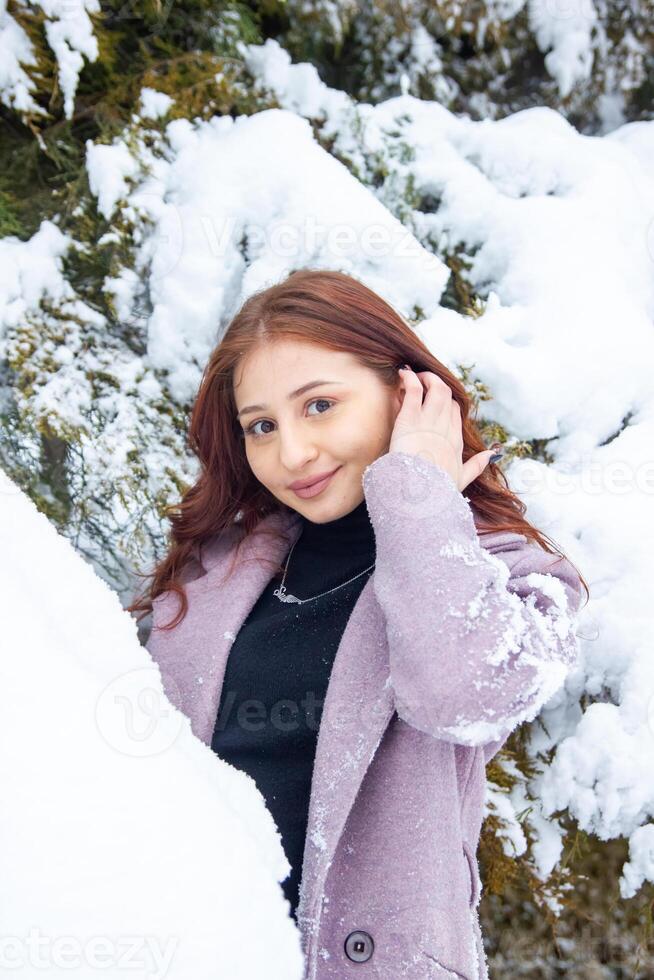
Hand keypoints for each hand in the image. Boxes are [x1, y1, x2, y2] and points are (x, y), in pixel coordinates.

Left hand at [390, 367, 496, 491]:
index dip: (446, 402)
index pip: (455, 412)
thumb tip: (492, 455)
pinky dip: (410, 378)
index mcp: (455, 441)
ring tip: (412, 375)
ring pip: (436, 387)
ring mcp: (429, 422)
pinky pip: (414, 390)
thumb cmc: (437, 491)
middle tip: (422, 382)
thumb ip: (476, 466)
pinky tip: (403, 374)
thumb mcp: (460, 479)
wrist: (420, 495)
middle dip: (436, 384)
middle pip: (447, 395)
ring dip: (425, 377)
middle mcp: (445, 428)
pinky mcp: (410, 419)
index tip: (433, 401)